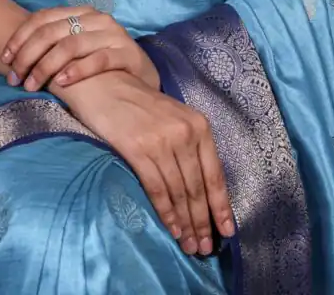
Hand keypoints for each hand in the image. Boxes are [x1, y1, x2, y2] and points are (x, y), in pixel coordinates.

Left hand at [0, 6, 159, 91]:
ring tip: (32, 85)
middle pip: (52, 31)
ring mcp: (114, 34)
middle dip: (28, 55)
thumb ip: (54, 45)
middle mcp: (97, 18)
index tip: (5, 60)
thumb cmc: (101, 66)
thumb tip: (15, 56)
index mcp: (81, 12)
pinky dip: (77, 71)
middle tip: (15, 78)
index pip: (43, 17)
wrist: (142, 79)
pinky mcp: (128, 53)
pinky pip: (98, 60)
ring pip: (71, 45)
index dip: (20, 37)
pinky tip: (62, 82)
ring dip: (45, 66)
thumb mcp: (77, 49)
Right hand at [63, 70, 234, 256]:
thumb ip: (190, 147)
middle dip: (203, 222)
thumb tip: (201, 191)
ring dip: (186, 223)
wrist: (106, 84)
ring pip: (180, 192)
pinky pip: (157, 189)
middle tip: (204, 248)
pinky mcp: (138, 149)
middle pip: (198, 187)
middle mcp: (184, 133)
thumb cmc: (140, 105)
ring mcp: (162, 141)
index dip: (221, 206)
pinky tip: (171, 229)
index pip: (215, 174)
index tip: (227, 231)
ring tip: (189, 246)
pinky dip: (166, 213)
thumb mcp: (174, 119)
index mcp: (199, 125)